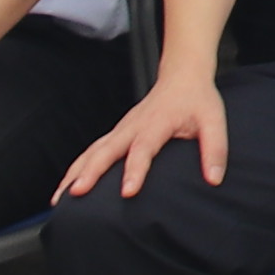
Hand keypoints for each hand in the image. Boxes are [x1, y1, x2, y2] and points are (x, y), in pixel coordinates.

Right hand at [64, 74, 228, 201]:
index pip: (144, 148)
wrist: (182, 76)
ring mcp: (121, 129)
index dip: (136, 170)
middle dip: (90, 172)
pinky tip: (65, 189)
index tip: (127, 192)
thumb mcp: (214, 120)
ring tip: (59, 199)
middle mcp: (132, 126)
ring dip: (74, 173)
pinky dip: (76, 169)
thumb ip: (215, 149)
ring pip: (92, 151)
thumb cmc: (198, 100)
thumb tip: (214, 180)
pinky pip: (91, 152)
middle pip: (106, 150)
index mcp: (156, 123)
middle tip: (77, 193)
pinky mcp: (115, 134)